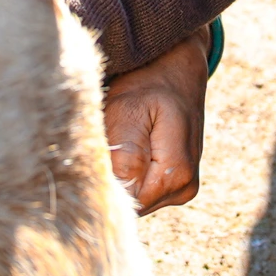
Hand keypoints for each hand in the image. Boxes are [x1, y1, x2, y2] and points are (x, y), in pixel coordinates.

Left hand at [104, 27, 210, 212]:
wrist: (173, 69)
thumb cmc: (146, 85)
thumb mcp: (127, 112)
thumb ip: (123, 156)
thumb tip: (111, 193)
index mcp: (176, 174)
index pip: (128, 205)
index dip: (105, 185)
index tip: (92, 159)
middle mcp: (184, 189)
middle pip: (132, 205)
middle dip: (112, 182)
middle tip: (103, 145)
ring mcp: (182, 189)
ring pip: (135, 200)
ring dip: (120, 178)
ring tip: (117, 143)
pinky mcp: (175, 185)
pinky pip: (142, 191)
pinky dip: (128, 175)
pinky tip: (126, 150)